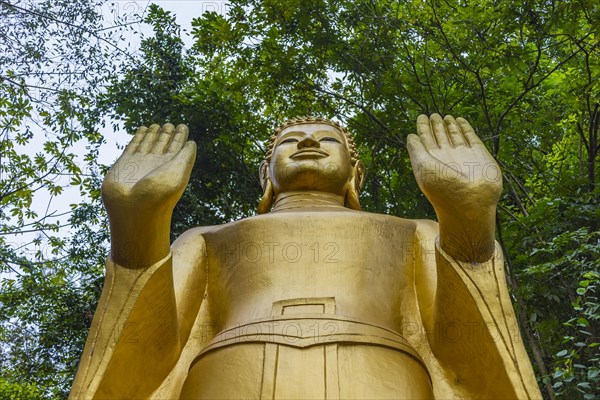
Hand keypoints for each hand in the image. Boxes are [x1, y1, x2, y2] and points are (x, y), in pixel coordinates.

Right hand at [102, 123, 195, 265]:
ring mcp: (140, 163)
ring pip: (148, 143)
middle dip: (167, 133)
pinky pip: (132, 146)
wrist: (132, 210)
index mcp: (172, 167)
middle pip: (163, 144)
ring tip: (158, 125)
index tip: (183, 126)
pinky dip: (138, 137)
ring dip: (153, 134)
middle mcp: (157, 164)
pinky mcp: (124, 163)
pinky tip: (142, 129)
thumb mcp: (178, 173)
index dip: (181, 137)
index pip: (178, 147)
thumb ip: (185, 156)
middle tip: (171, 124)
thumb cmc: (159, 194)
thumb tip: (192, 143)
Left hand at [407, 114, 501, 261]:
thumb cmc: (443, 188)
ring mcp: (463, 155)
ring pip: (454, 135)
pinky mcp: (479, 154)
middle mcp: (446, 157)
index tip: (421, 116)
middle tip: (432, 115)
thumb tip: (410, 135)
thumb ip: (416, 150)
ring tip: (444, 116)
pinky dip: (465, 128)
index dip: (423, 128)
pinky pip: (471, 137)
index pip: (425, 140)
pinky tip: (460, 120)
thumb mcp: (423, 167)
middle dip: (435, 125)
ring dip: (449, 125)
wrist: (472, 202)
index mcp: (431, 161)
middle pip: (439, 136)